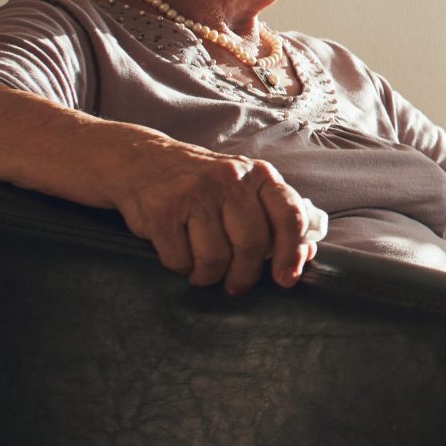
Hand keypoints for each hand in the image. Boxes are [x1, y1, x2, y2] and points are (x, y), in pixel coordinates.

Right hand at [109, 137, 327, 293]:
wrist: (140, 160)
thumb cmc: (202, 185)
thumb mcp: (243, 188)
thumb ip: (273, 217)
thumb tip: (305, 255)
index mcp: (258, 174)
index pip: (288, 215)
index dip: (292, 253)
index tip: (286, 279)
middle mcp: (229, 179)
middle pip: (252, 245)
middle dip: (245, 275)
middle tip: (237, 285)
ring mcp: (194, 193)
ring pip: (215, 259)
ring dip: (210, 276)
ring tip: (204, 271)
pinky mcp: (163, 210)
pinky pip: (181, 260)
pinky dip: (182, 268)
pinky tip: (181, 256)